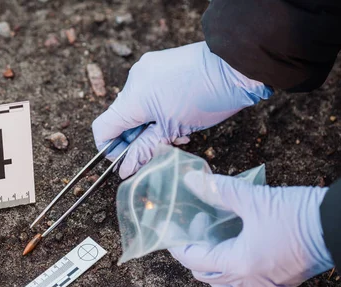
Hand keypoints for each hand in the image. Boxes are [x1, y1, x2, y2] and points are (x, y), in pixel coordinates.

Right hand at [92, 41, 272, 178]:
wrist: (237, 65)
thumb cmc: (208, 97)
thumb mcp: (173, 130)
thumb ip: (144, 150)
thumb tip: (125, 169)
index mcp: (133, 98)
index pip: (103, 128)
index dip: (110, 148)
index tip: (125, 159)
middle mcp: (134, 79)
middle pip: (121, 117)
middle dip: (136, 137)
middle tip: (159, 147)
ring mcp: (147, 68)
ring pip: (136, 106)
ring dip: (149, 124)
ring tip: (176, 131)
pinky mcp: (159, 63)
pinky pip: (148, 91)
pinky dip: (156, 108)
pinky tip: (178, 115)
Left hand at [168, 171, 333, 286]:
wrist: (339, 227)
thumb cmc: (297, 214)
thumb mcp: (254, 199)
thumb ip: (219, 190)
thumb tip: (192, 180)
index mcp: (238, 264)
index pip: (194, 260)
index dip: (179, 244)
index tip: (174, 230)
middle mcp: (249, 282)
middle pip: (206, 275)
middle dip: (195, 253)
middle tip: (198, 228)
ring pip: (226, 283)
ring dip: (215, 264)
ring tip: (215, 238)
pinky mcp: (280, 285)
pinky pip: (248, 286)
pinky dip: (236, 272)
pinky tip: (239, 252)